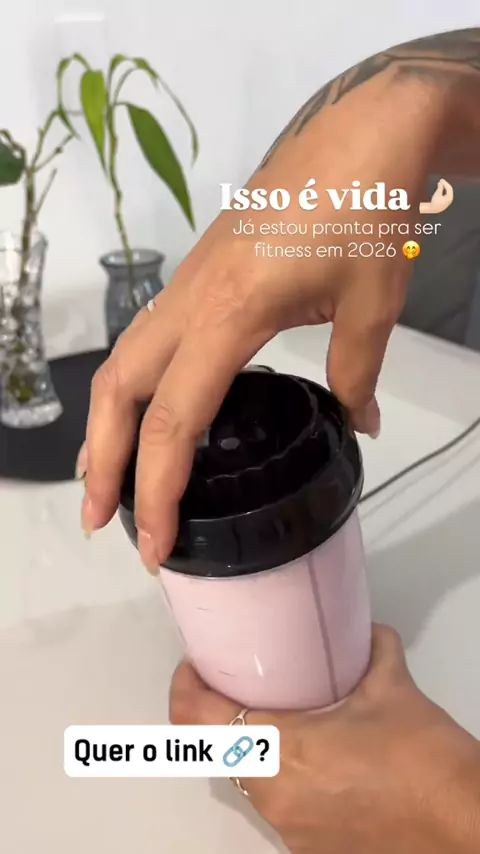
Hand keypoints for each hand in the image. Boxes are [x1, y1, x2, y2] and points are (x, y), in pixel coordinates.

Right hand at [81, 72, 446, 568]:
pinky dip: (134, 389)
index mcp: (228, 315)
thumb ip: (358, 377)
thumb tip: (361, 425)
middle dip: (103, 464)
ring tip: (110, 480)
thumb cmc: (368, 212)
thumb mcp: (372, 306)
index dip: (159, 491)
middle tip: (104, 523)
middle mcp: (189, 302)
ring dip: (108, 426)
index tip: (155, 543)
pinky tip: (150, 414)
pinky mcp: (197, 275)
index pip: (174, 422)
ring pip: (122, 364)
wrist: (362, 132)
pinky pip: (146, 342)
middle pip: (118, 392)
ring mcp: (186, 285)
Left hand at [170, 626, 479, 853]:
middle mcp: (273, 796)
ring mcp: (289, 829)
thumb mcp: (392, 686)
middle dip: (222, 714)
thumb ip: (369, 649)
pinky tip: (316, 761)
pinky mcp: (309, 849)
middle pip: (216, 750)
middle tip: (242, 683)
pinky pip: (279, 805)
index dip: (185, 688)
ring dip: (252, 748)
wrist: (463, 823)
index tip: (194, 667)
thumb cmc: (424, 760)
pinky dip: (283, 779)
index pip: (196, 721)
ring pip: (248, 780)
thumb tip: (363, 633)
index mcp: (281, 751)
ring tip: (282, 719)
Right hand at [418, 178, 453, 213]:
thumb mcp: (437, 194)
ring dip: (444, 186)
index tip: (441, 180)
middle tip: (441, 180)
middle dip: (445, 184)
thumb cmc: (435, 202)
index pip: (449, 188)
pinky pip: (447, 193)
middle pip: (449, 189)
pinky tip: (441, 187)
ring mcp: (449, 200)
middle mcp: (450, 198)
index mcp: (449, 197)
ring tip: (440, 183)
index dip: (445, 183)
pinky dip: (444, 190)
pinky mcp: (446, 200)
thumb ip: (440, 188)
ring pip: (448, 191)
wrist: (433, 210)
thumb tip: (440, 182)